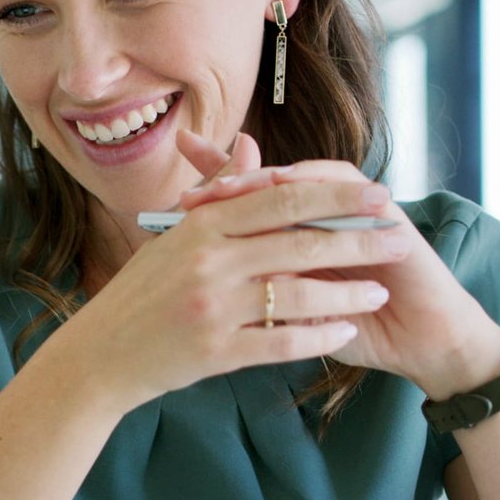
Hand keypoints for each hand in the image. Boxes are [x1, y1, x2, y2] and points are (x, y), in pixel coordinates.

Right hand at [48, 129, 402, 410]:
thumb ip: (221, 192)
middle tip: (400, 238)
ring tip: (380, 292)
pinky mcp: (215, 351)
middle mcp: (207, 260)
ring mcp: (212, 307)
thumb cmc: (143, 290)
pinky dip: (319, 337)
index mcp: (202, 225)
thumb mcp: (176, 234)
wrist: (99, 354)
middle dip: (358, 240)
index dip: (337, 196)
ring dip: (347, 293)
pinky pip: (283, 341)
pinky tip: (345, 331)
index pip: (282, 198)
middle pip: (300, 241)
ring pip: (299, 294)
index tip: (379, 195)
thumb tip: (251, 145)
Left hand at [174, 139, 499, 397]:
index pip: (250, 205)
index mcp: (298, 236)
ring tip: (228, 187)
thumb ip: (263, 295)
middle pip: (266, 184)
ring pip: (299, 177)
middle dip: (227, 181)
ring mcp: (349, 209)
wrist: (421, 343)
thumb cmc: (360, 332)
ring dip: (263, 179)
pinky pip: (342, 183)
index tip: (172, 204)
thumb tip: (206, 292)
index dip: (215, 197)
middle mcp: (321, 216)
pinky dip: (311, 180)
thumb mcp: (298, 317)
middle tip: (192, 191)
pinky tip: (285, 184)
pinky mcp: (380, 208)